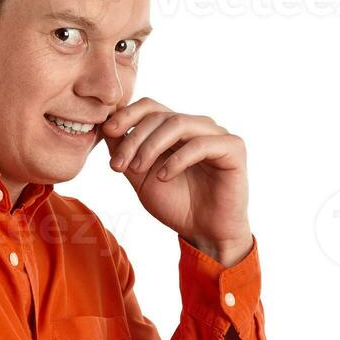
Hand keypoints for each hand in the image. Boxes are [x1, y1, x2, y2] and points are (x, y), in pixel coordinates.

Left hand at [102, 98, 251, 265]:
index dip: (127, 115)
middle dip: (133, 139)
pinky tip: (164, 177)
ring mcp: (216, 135)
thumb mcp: (141, 178)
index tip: (108, 132)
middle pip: (160, 115)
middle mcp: (197, 126)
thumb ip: (126, 152)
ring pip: (178, 124)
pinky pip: (201, 144)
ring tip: (138, 170)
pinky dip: (178, 159)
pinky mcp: (233, 148)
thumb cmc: (176, 205)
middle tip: (118, 165)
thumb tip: (105, 127)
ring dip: (151, 146)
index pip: (150, 106)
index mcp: (176, 129)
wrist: (205, 233)